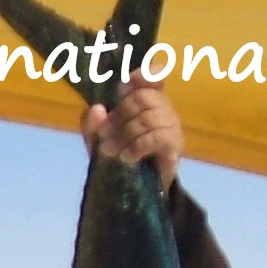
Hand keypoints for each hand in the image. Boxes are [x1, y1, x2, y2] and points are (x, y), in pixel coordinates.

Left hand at [81, 74, 183, 189]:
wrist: (132, 192)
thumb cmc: (117, 158)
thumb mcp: (98, 141)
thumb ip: (92, 125)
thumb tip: (96, 110)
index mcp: (147, 101)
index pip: (155, 76)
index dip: (143, 75)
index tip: (121, 88)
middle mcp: (163, 109)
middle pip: (144, 98)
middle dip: (120, 115)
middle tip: (103, 134)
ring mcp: (171, 126)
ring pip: (148, 118)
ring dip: (124, 134)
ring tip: (109, 150)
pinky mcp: (174, 146)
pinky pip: (157, 137)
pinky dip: (138, 146)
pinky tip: (126, 157)